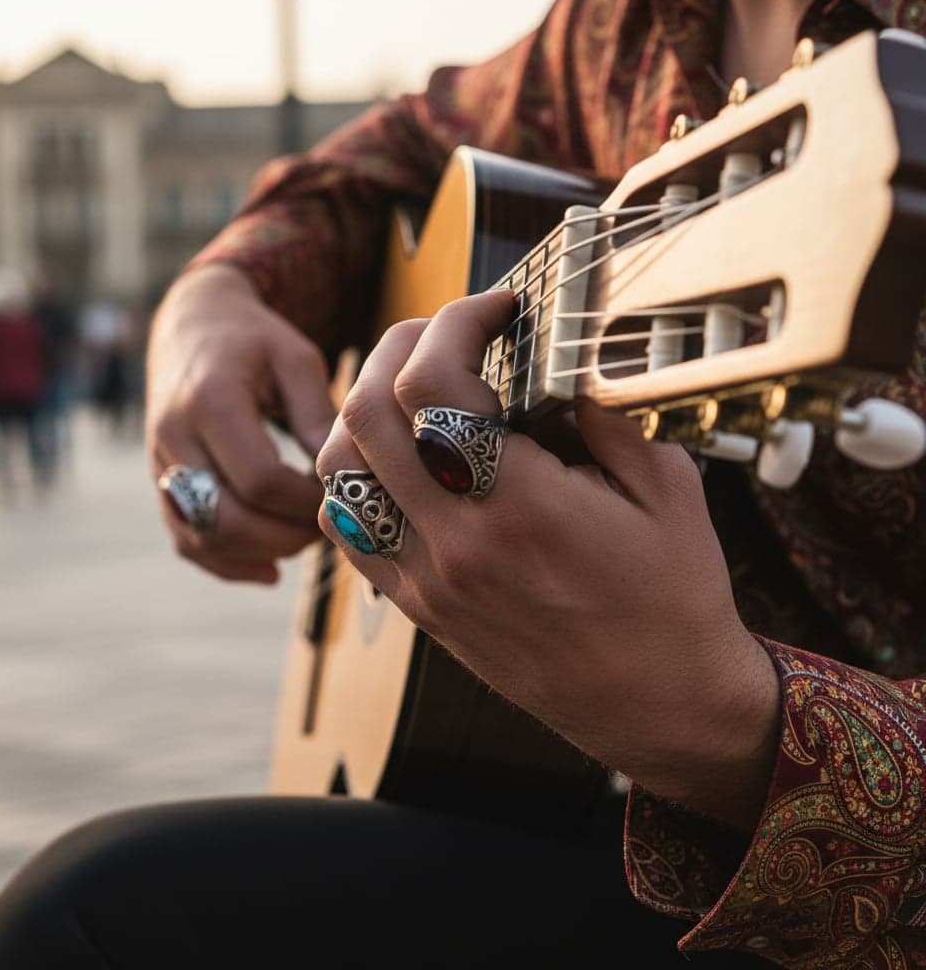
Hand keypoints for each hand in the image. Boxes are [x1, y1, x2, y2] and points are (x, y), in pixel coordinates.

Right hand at [147, 264, 334, 582]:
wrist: (192, 325)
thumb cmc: (254, 339)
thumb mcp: (296, 359)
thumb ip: (318, 417)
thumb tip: (344, 476)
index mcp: (210, 400)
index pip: (259, 479)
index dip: (305, 501)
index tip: (340, 491)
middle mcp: (173, 437)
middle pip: (225, 520)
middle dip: (284, 537)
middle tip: (327, 527)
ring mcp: (160, 464)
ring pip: (201, 539)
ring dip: (258, 553)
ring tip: (304, 541)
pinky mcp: (161, 482)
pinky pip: (186, 540)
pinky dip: (227, 563)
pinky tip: (270, 567)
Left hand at [316, 290, 779, 827]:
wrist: (658, 705)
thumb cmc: (673, 602)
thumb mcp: (668, 492)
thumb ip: (604, 415)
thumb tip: (554, 361)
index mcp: (520, 508)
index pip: (434, 385)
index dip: (456, 321)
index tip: (495, 307)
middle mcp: (455, 545)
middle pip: (365, 414)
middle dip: (396, 346)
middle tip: (445, 332)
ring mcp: (425, 581)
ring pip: (337, 470)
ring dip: (363, 409)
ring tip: (413, 387)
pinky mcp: (417, 607)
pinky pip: (346, 528)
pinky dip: (355, 475)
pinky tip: (399, 456)